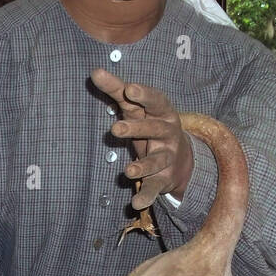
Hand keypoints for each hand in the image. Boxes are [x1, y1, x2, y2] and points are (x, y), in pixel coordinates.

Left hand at [91, 69, 193, 209]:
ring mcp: (167, 157)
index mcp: (162, 112)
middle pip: (154, 129)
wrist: (181, 160)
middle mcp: (168, 134)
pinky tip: (136, 204)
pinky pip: (155, 187)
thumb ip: (117, 91)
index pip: (156, 100)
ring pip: (156, 160)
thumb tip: (94, 71)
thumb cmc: (151, 126)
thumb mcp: (137, 109)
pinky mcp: (163, 179)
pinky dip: (147, 196)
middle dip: (137, 129)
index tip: (130, 89)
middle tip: (116, 129)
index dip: (145, 95)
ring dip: (143, 166)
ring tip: (127, 171)